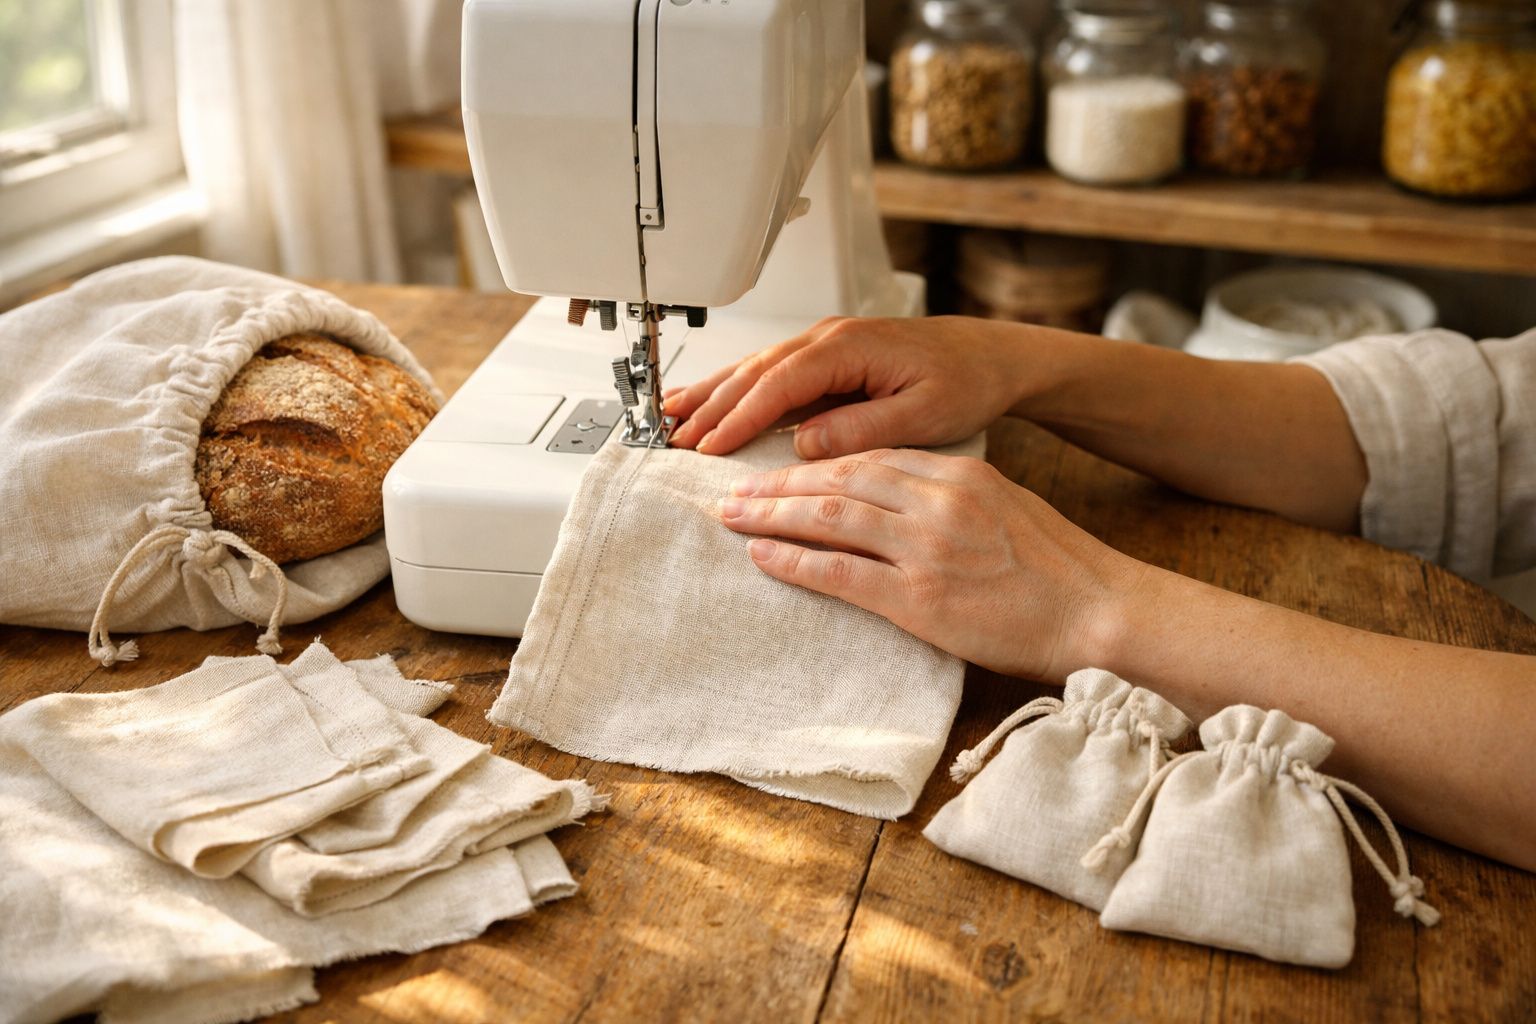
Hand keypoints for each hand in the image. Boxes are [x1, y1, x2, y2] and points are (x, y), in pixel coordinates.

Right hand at [666, 316, 1035, 458]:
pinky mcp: (826, 357)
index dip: (740, 417)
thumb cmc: (966, 382)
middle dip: (711, 406)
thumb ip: (864, 428)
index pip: (780, 383)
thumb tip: (806, 444)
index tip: (709, 447)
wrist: (991, 357)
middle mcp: (830, 338)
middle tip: (673, 439)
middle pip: (755, 371)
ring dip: (712, 392)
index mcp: (850, 347)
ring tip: (670, 416)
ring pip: (755, 367)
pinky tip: (709, 399)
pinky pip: (770, 370)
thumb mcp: (924, 414)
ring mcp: (825, 344)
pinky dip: (734, 385)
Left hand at [715, 448, 1141, 681]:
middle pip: (838, 478)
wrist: (1101, 612)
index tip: (782, 468)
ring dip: (773, 514)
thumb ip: (952, 497)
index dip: (817, 462)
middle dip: (780, 481)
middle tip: (736, 487)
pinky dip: (795, 560)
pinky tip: (763, 555)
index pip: (870, 457)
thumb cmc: (1061, 570)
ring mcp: (926, 548)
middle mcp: (937, 501)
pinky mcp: (920, 598)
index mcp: (959, 473)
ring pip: (830, 517)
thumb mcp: (1006, 507)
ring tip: (733, 515)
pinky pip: (840, 572)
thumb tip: (900, 500)